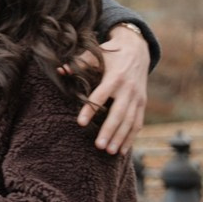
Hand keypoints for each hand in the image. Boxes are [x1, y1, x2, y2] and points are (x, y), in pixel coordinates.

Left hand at [81, 24, 150, 154]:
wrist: (137, 50)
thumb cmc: (111, 54)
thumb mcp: (96, 54)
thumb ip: (79, 63)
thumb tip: (59, 70)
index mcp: (114, 77)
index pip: (101, 95)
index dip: (90, 109)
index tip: (80, 123)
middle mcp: (128, 88)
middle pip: (119, 113)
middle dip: (109, 130)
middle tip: (99, 146)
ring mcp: (137, 97)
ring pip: (130, 121)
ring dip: (120, 137)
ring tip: (110, 152)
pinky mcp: (142, 103)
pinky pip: (138, 123)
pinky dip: (131, 137)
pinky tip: (122, 150)